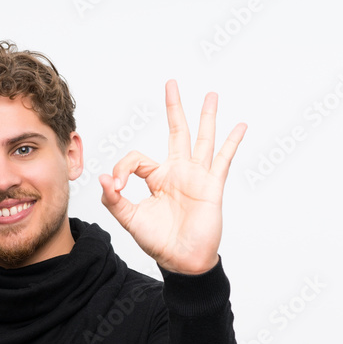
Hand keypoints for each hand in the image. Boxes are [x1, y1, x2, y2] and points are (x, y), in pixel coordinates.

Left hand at [99, 81, 245, 274]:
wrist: (181, 260)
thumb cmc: (159, 241)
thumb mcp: (129, 219)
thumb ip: (114, 200)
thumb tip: (102, 179)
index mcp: (157, 178)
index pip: (137, 158)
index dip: (122, 168)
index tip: (115, 187)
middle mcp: (178, 172)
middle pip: (176, 132)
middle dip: (174, 107)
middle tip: (171, 83)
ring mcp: (197, 177)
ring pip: (202, 139)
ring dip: (206, 116)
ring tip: (211, 94)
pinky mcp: (212, 186)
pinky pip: (223, 160)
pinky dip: (232, 142)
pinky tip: (240, 126)